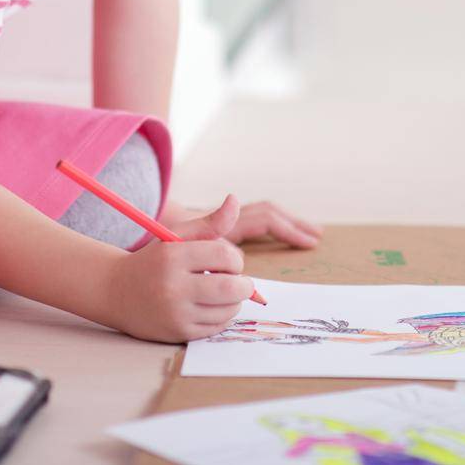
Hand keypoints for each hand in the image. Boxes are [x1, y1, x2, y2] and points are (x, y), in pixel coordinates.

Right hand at [104, 234, 252, 343]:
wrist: (117, 291)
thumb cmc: (154, 260)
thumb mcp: (177, 235)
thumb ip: (210, 222)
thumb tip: (234, 199)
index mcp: (174, 256)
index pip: (226, 257)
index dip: (236, 260)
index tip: (229, 262)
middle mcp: (173, 286)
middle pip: (232, 289)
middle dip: (244, 285)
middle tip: (238, 281)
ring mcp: (176, 312)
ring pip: (228, 310)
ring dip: (233, 301)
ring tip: (220, 292)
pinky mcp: (178, 333)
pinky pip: (217, 327)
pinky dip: (221, 316)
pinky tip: (210, 306)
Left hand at [163, 194, 322, 249]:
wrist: (148, 237)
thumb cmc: (166, 251)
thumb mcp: (185, 246)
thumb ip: (209, 233)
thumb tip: (236, 214)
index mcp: (224, 225)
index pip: (264, 220)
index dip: (287, 230)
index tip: (308, 243)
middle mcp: (227, 221)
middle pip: (268, 213)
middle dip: (293, 223)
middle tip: (316, 236)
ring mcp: (227, 225)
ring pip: (264, 216)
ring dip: (286, 224)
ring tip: (308, 236)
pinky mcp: (225, 233)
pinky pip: (255, 225)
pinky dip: (273, 230)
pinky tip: (284, 241)